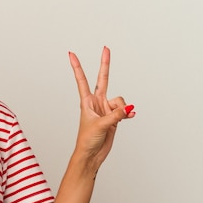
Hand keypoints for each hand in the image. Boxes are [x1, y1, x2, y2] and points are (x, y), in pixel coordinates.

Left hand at [69, 46, 134, 167]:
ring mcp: (106, 109)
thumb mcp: (100, 125)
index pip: (82, 80)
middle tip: (106, 48)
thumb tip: (128, 108)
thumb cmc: (87, 140)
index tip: (71, 54)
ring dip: (121, 109)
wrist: (91, 154)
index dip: (77, 67)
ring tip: (116, 120)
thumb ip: (115, 115)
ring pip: (120, 100)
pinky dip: (128, 113)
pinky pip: (125, 110)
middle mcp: (97, 102)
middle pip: (103, 79)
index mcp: (87, 102)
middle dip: (105, 64)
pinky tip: (130, 116)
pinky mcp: (114, 117)